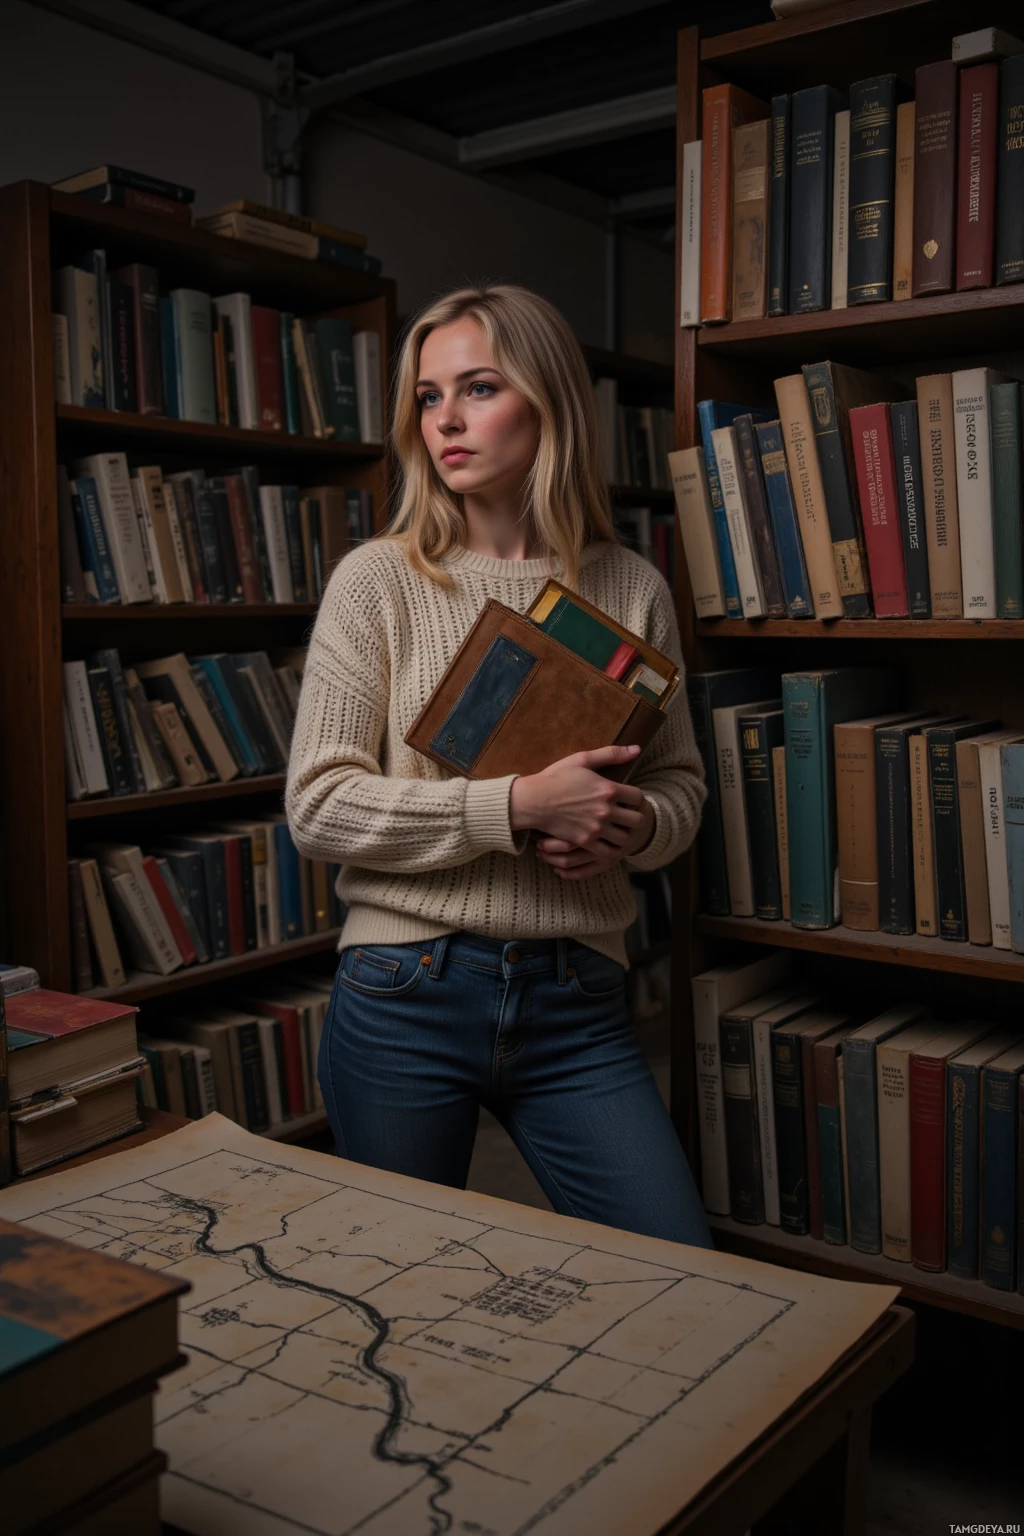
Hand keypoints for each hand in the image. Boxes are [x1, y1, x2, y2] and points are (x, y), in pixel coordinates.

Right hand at [509, 744, 653, 878]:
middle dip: (634, 817)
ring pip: (625, 839)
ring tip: (616, 829)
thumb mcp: (582, 759)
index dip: (635, 798)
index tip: (626, 799)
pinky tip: (604, 841)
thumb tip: (637, 749)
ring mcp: (596, 828)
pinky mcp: (585, 841)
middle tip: (625, 815)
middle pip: (638, 821)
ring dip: (623, 833)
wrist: (533, 800)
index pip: (638, 798)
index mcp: (608, 789)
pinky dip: (610, 848)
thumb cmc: (556, 777)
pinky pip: (608, 852)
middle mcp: (606, 811)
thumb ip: (612, 754)